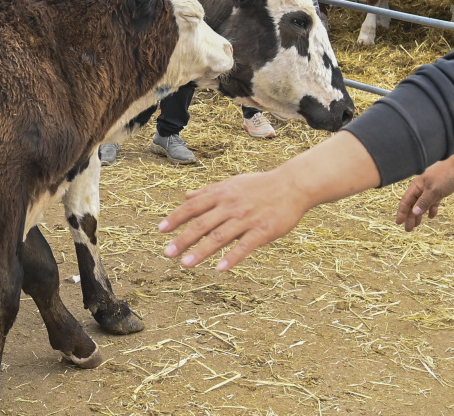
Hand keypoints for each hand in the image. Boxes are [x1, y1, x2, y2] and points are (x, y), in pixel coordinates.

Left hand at [159, 168, 310, 270]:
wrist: (293, 184)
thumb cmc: (261, 185)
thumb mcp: (233, 183)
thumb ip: (209, 191)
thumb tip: (186, 195)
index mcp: (223, 193)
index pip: (193, 206)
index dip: (176, 218)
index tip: (161, 230)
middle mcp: (231, 205)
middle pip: (202, 223)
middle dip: (183, 239)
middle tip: (167, 253)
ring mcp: (246, 218)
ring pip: (219, 236)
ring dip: (201, 251)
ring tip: (185, 265)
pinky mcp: (262, 230)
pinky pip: (244, 246)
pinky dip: (231, 258)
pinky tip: (219, 269)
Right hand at [395, 157, 453, 231]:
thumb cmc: (445, 175)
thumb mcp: (433, 190)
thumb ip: (424, 202)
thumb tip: (414, 212)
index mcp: (417, 185)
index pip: (406, 201)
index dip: (402, 212)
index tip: (399, 223)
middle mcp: (422, 188)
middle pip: (414, 204)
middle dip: (410, 216)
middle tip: (409, 229)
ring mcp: (431, 189)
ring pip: (423, 204)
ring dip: (420, 214)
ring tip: (417, 225)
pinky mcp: (441, 191)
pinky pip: (433, 202)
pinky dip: (431, 209)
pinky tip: (431, 216)